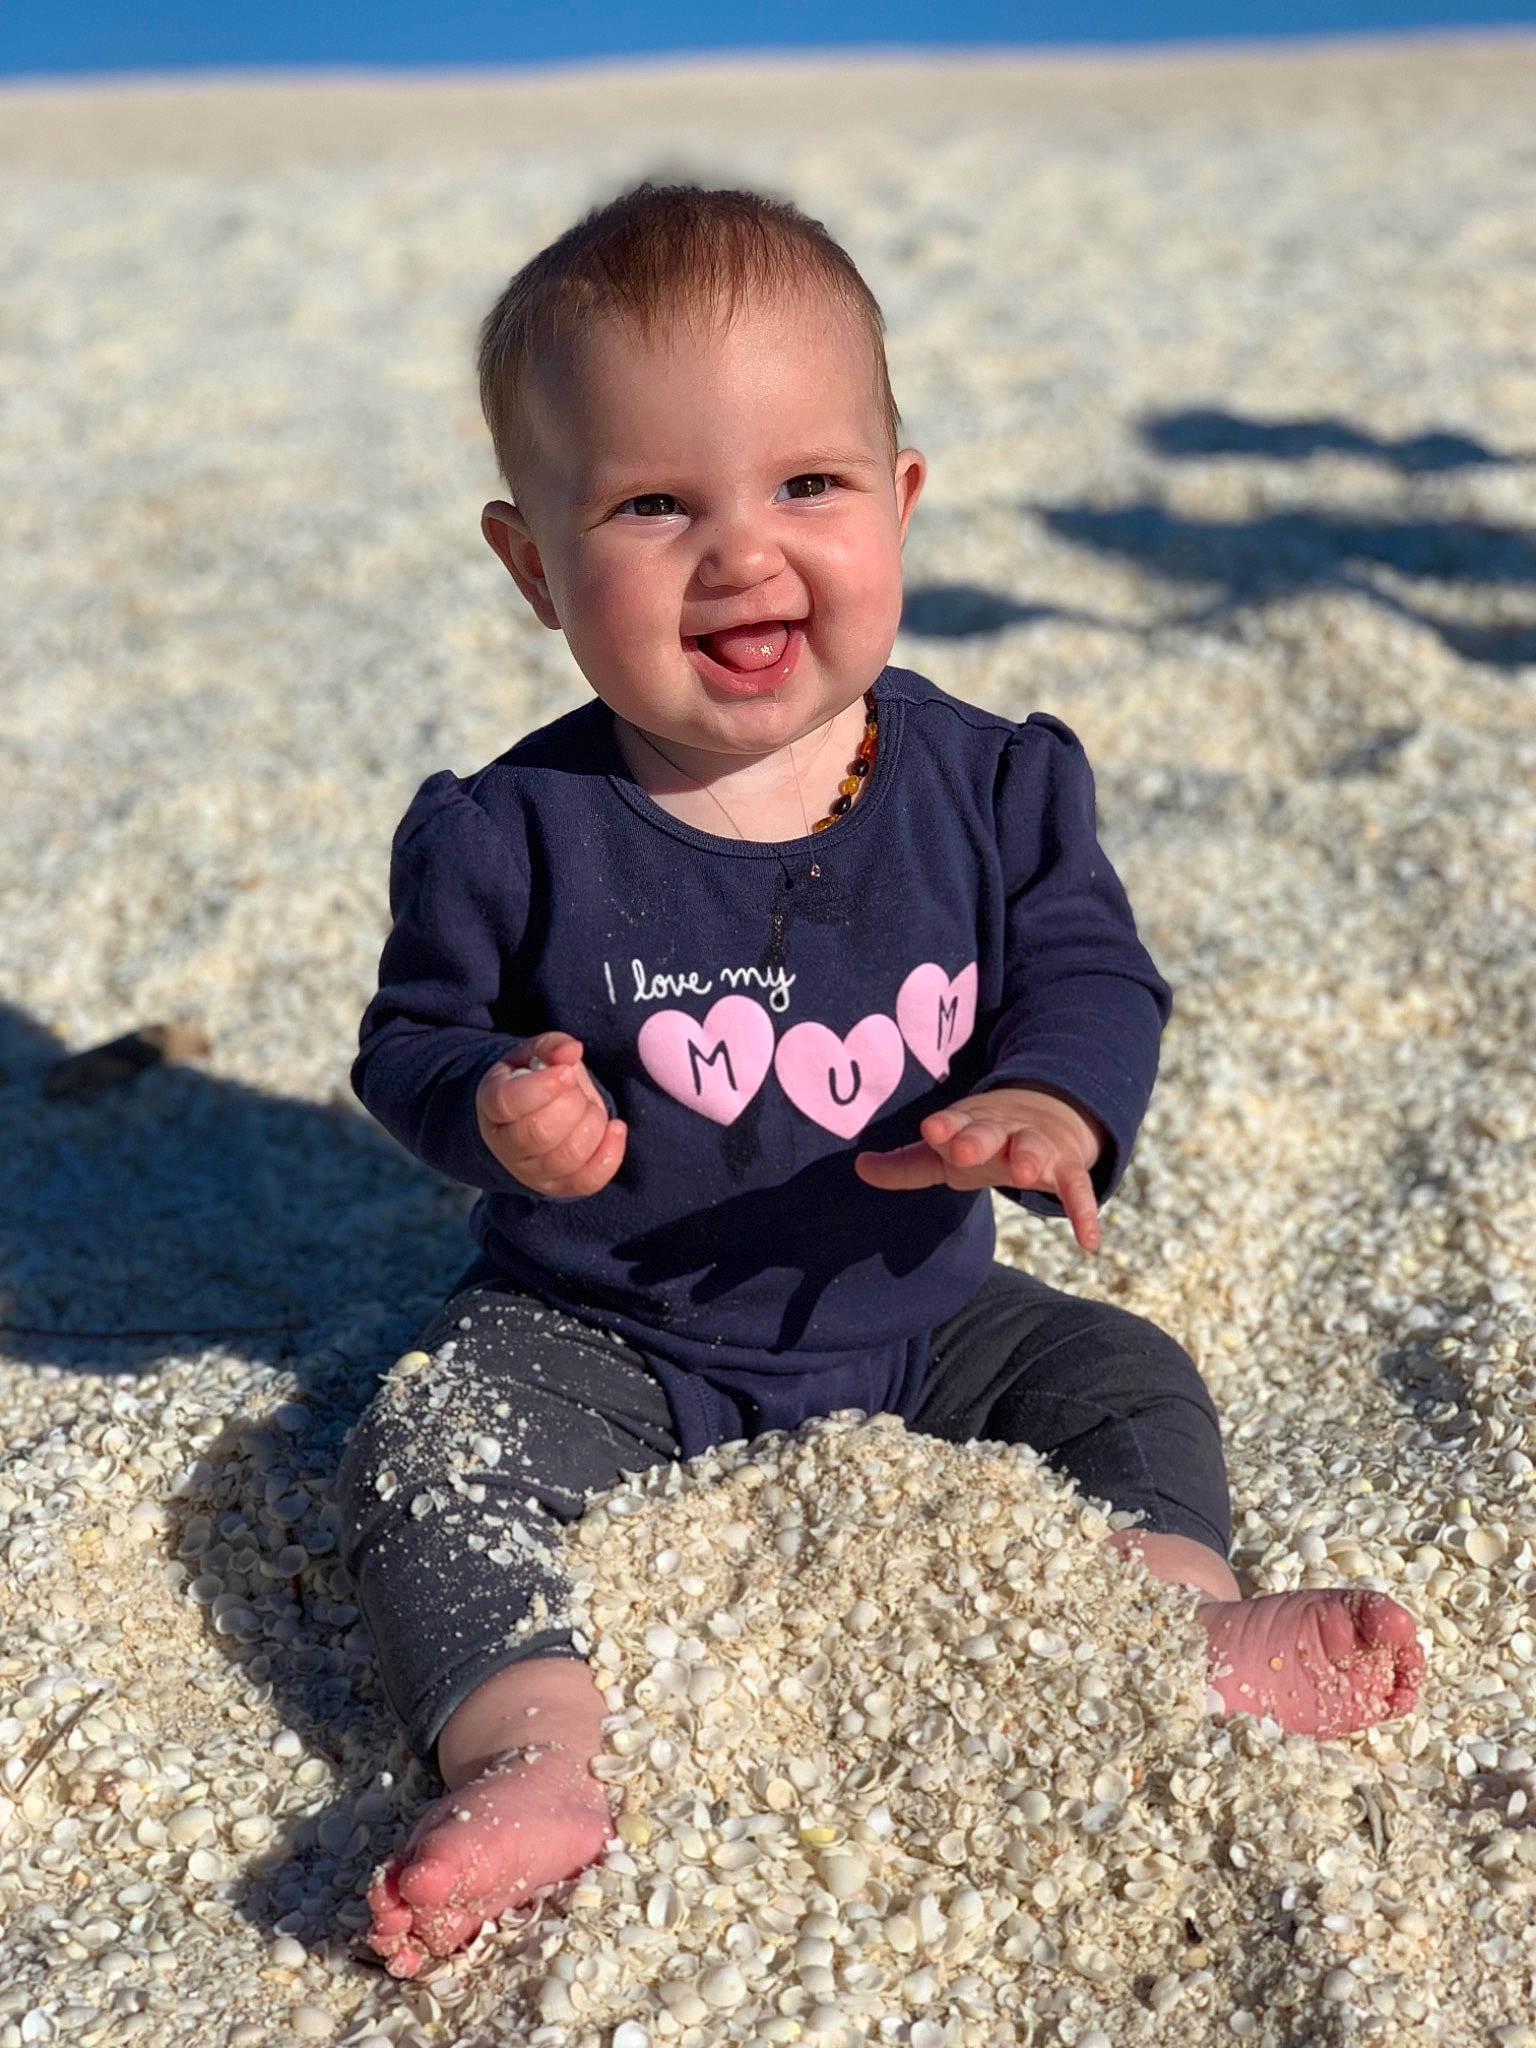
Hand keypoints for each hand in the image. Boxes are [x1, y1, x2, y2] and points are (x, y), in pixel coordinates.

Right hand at [476, 1033, 626, 1196]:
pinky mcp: (558, 1187)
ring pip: (566, 1157)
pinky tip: (616, 1128)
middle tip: (576, 1089)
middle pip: (539, 1133)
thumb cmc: (534, 1079)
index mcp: (493, 1103)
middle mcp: (505, 1144)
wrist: (533, 1114)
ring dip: (591, 1125)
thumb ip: (552, 1047)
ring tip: (588, 1107)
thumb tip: (572, 1050)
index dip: (543, 1087)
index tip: (566, 1072)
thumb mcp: (536, 1053)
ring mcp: (530, 1171)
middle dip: (571, 1105)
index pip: (508, 1103)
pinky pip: (587, 1181)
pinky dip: (609, 1154)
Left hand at [854, 1086, 1105, 1249]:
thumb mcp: (945, 1151)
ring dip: (1030, 1157)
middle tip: (964, 1149)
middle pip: (989, 1132)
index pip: (952, 1126)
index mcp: (967, 1126)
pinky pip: (1078, 1189)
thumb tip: (859, 1167)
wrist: (1048, 1113)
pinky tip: (1089, 1242)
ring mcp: (1036, 1146)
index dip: (944, 1128)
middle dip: (978, 1138)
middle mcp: (1001, 1132)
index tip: (932, 1129)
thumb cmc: (982, 1141)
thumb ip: (905, 1165)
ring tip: (1026, 1174)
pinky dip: (1084, 1212)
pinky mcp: (1066, 1167)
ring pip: (1034, 1148)